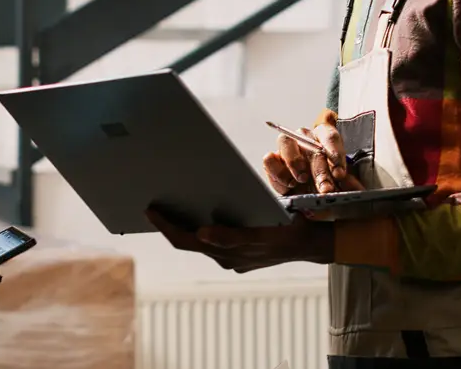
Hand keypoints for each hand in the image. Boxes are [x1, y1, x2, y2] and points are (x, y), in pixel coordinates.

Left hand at [145, 207, 334, 272]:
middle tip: (151, 205)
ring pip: (198, 240)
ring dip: (182, 224)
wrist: (311, 243)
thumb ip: (231, 237)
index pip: (185, 241)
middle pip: (187, 241)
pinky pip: (211, 239)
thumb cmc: (288, 233)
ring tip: (167, 203)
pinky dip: (200, 226)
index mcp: (227, 254)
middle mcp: (225, 257)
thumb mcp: (262, 234)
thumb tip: (202, 233)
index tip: (150, 210)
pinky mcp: (238, 252)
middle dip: (168, 224)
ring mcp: (231, 256)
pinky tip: (194, 211)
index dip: (165, 226)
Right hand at [263, 124, 360, 194]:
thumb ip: (349, 183)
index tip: (339, 173)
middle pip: (310, 145)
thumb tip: (353, 187)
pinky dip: (278, 173)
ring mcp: (287, 147)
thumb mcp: (342, 183)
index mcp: (324, 136)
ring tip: (301, 180)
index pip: (330, 137)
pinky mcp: (273, 160)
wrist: (310, 192)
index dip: (335, 153)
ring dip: (294, 163)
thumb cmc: (327, 182)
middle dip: (319, 170)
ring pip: (285, 142)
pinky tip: (289, 185)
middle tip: (325, 188)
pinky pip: (269, 159)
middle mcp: (305, 138)